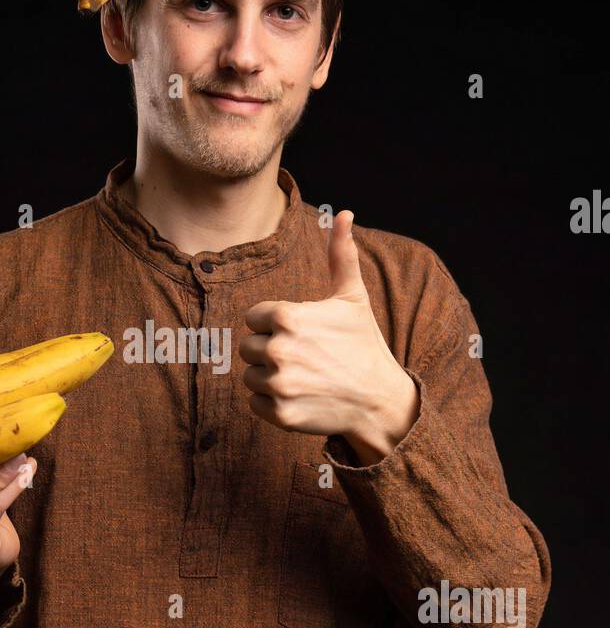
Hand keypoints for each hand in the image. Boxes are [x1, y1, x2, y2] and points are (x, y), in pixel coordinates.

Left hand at [238, 209, 418, 458]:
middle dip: (270, 351)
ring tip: (303, 377)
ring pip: (249, 376)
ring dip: (269, 378)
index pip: (254, 317)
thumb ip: (340, 254)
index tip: (300, 333)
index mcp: (289, 317)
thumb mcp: (353, 297)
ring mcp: (279, 384)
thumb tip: (342, 213)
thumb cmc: (363, 344)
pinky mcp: (279, 415)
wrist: (379, 401)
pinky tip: (300, 397)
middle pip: (247, 347)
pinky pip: (254, 403)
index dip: (274, 324)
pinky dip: (272, 403)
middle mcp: (280, 350)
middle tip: (304, 358)